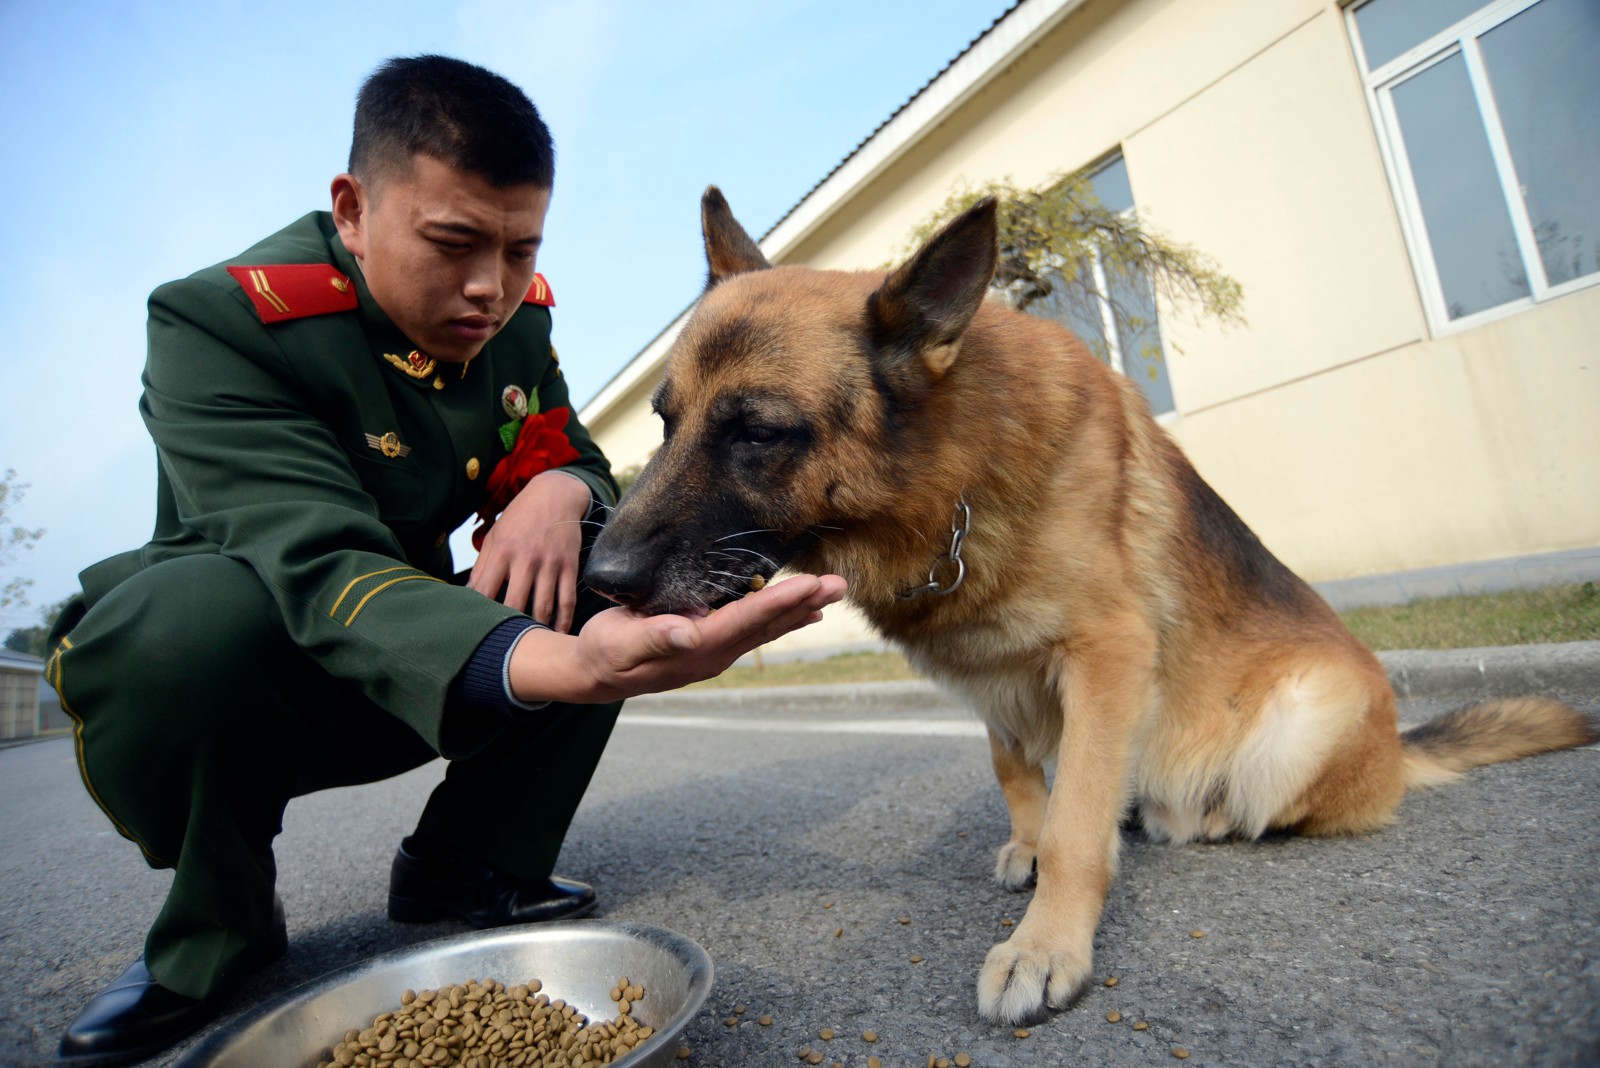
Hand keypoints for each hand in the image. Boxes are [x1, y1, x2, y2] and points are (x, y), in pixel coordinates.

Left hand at [468, 470, 590, 629]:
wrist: (556, 495)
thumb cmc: (520, 518)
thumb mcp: (495, 535)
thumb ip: (482, 566)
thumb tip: (469, 595)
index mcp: (502, 551)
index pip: (484, 590)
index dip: (478, 613)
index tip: (475, 629)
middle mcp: (526, 559)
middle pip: (514, 604)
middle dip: (508, 627)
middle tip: (503, 646)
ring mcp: (550, 563)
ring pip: (543, 606)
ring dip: (536, 629)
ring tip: (530, 645)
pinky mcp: (570, 566)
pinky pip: (567, 600)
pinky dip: (563, 621)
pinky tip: (557, 634)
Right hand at [508, 573, 848, 703]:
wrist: (594, 674)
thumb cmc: (603, 652)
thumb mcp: (620, 643)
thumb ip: (654, 637)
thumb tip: (690, 633)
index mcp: (696, 649)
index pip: (747, 621)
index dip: (781, 603)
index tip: (812, 587)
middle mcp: (714, 654)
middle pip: (766, 625)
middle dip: (804, 604)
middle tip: (839, 584)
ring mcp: (715, 653)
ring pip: (765, 627)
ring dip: (799, 609)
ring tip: (830, 592)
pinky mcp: (711, 646)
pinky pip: (754, 629)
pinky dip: (780, 617)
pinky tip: (801, 611)